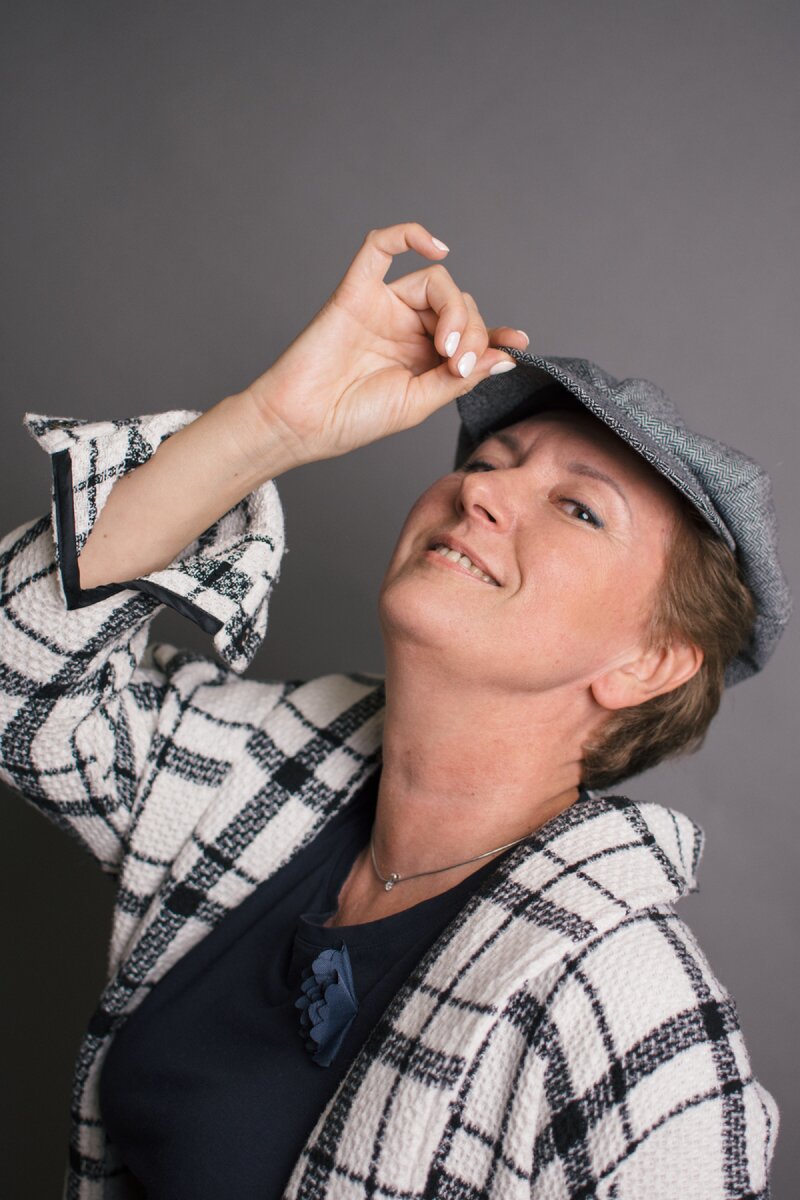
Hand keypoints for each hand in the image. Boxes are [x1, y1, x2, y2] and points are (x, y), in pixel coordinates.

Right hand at [241, 222, 527, 468]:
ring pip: (435, 282)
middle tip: (458, 365)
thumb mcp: (419, 403)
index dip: (497, 334)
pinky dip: (408, 234)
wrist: (303, 424)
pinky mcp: (356, 291)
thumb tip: (505, 357)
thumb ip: (460, 377)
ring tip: (446, 347)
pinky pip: (381, 247)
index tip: (519, 343)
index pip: (471, 331)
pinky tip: (437, 246)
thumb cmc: (354, 419)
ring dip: (455, 310)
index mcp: (424, 356)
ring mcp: (383, 306)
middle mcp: (407, 326)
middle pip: (459, 305)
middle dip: (472, 333)